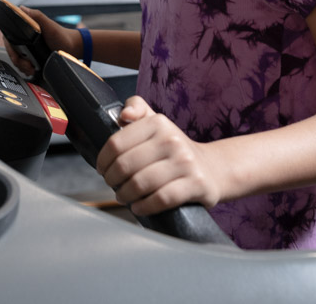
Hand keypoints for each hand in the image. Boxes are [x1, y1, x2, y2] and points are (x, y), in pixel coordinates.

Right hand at [0, 6, 81, 75]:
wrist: (71, 48)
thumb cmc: (61, 35)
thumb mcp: (49, 24)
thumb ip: (36, 16)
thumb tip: (21, 9)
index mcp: (25, 27)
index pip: (8, 37)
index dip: (10, 48)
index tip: (17, 56)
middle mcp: (24, 37)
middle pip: (11, 50)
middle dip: (17, 60)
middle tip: (27, 65)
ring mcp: (27, 47)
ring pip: (16, 58)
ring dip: (21, 66)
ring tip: (30, 69)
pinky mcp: (31, 56)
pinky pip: (22, 64)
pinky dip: (25, 69)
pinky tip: (31, 70)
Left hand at [95, 97, 225, 215]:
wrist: (213, 168)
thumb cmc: (175, 149)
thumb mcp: (157, 123)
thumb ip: (137, 108)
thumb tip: (124, 114)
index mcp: (158, 122)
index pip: (116, 143)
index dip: (103, 160)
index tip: (103, 169)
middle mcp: (172, 140)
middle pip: (125, 165)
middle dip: (112, 180)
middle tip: (113, 185)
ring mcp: (186, 162)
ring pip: (141, 184)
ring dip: (125, 195)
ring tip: (124, 196)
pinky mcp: (196, 184)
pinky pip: (161, 199)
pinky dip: (144, 206)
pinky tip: (139, 207)